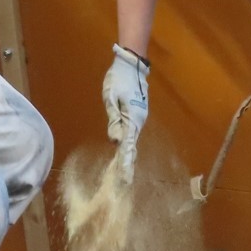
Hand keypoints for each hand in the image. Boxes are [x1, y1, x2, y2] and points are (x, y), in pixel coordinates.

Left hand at [102, 43, 150, 182]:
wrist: (131, 65)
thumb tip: (114, 140)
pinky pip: (131, 135)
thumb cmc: (119, 79)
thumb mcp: (111, 97)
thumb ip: (113, 119)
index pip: (128, 146)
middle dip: (127, 166)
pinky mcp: (136, 116)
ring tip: (122, 176)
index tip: (124, 180)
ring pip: (132, 142)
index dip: (126, 164)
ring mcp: (138, 119)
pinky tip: (124, 157)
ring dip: (127, 158)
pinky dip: (127, 147)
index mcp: (132, 120)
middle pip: (131, 148)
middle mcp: (138, 122)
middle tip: (123, 185)